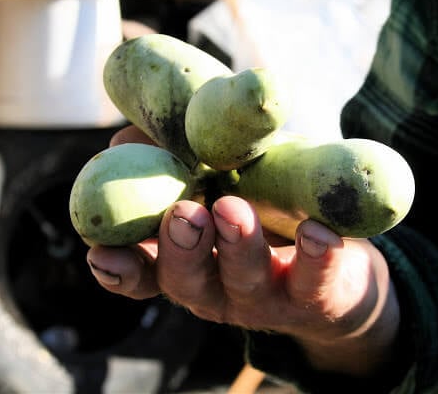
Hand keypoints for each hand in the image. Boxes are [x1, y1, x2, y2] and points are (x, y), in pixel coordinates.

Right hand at [86, 126, 400, 376]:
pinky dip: (315, 257)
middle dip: (181, 249)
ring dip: (237, 245)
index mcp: (186, 262)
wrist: (335, 260)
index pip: (142, 274)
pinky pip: (315, 281)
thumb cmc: (262, 209)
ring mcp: (266, 296)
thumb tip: (124, 140)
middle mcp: (217, 287)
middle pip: (187, 280)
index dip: (120, 269)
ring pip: (244, 279)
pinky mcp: (317, 295)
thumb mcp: (220, 178)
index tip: (102, 251)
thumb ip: (177, 157)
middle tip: (184, 214)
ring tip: (233, 209)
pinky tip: (317, 231)